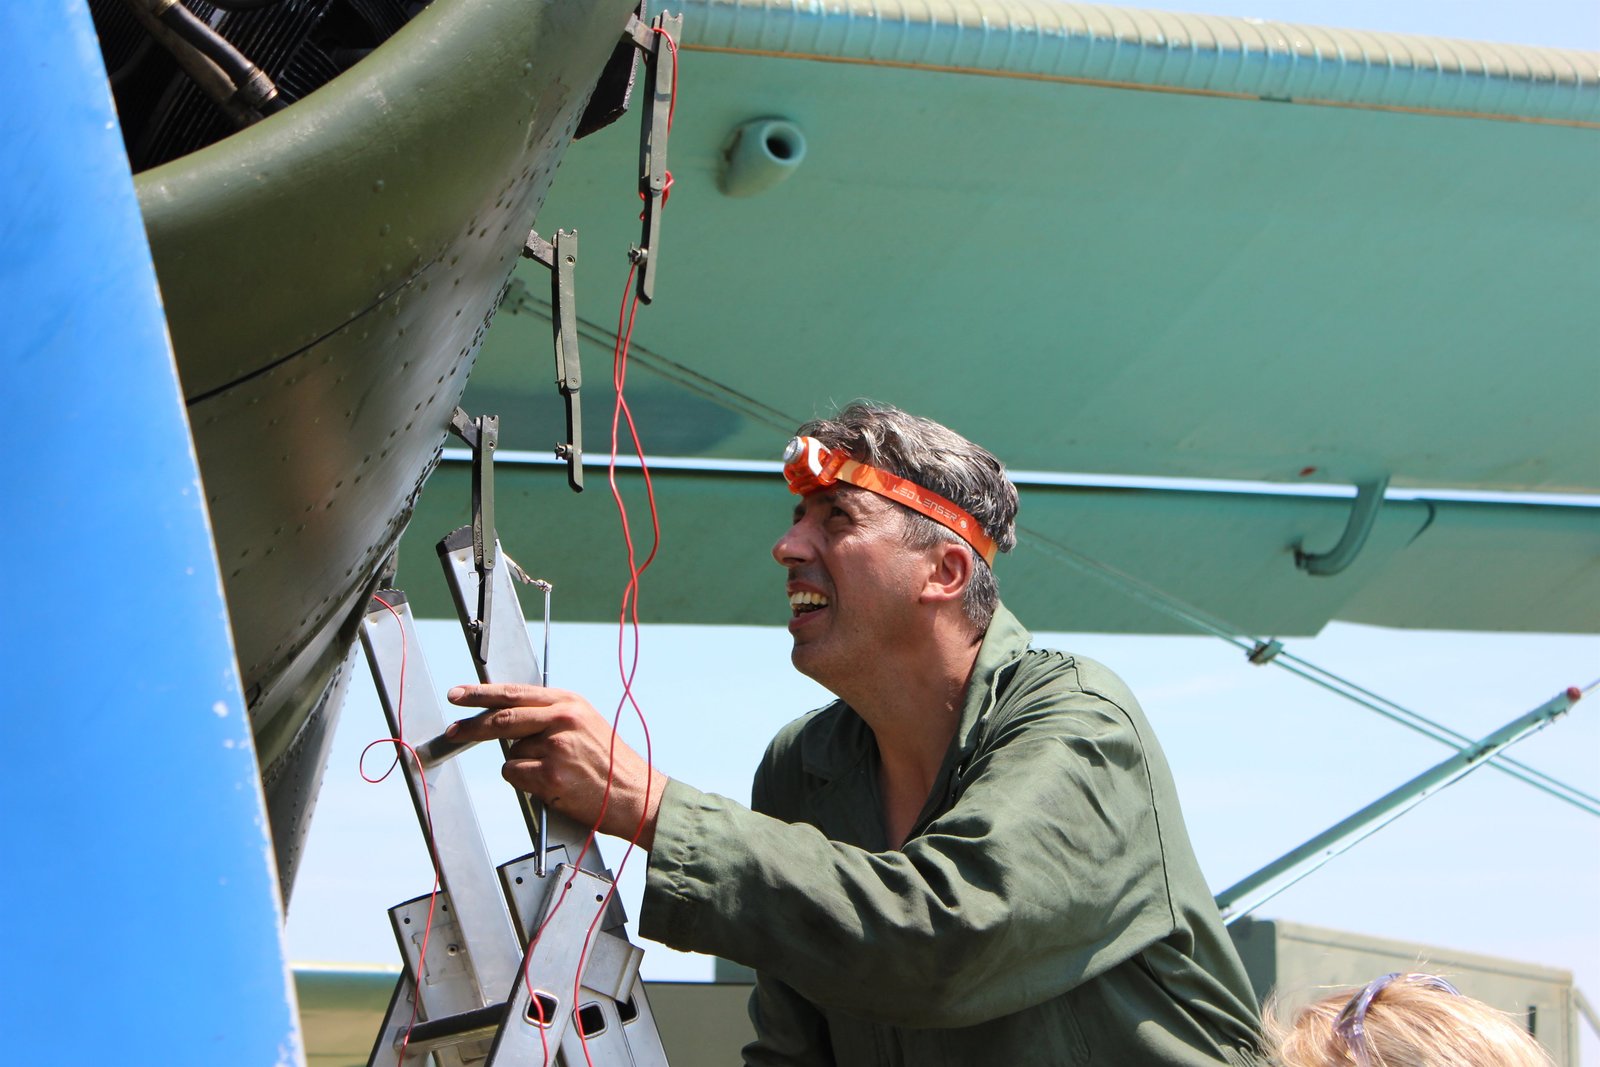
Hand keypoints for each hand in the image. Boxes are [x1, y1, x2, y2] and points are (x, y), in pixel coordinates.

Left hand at [445, 684, 666, 849]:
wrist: (636, 794)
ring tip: (553, 773)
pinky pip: (516, 775)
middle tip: (452, 731)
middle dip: (470, 726)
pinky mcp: (550, 774)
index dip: (481, 694)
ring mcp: (555, 746)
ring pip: (510, 753)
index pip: (515, 692)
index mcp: (569, 702)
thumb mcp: (585, 724)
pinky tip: (551, 785)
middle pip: (501, 718)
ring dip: (522, 766)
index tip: (458, 694)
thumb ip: (551, 716)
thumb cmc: (611, 764)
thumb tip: (507, 720)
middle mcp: (562, 719)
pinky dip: (525, 783)